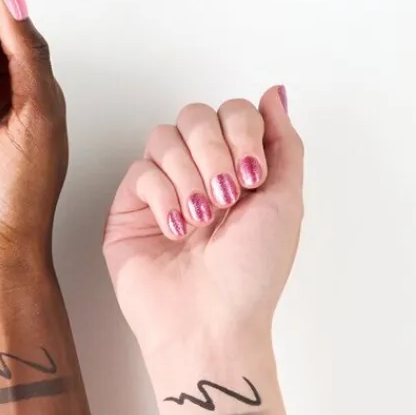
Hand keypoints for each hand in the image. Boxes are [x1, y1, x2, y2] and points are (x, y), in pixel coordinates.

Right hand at [103, 87, 303, 356]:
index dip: (242, 131)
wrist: (211, 321)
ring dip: (189, 175)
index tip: (252, 176)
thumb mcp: (287, 201)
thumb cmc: (250, 277)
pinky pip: (140, 172)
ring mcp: (162, 192)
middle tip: (226, 196)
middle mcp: (199, 175)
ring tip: (200, 219)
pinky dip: (162, 197)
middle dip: (214, 150)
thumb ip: (283, 143)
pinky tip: (176, 230)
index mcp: (238, 170)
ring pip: (164, 138)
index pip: (233, 112)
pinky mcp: (129, 212)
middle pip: (196, 115)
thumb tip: (274, 93)